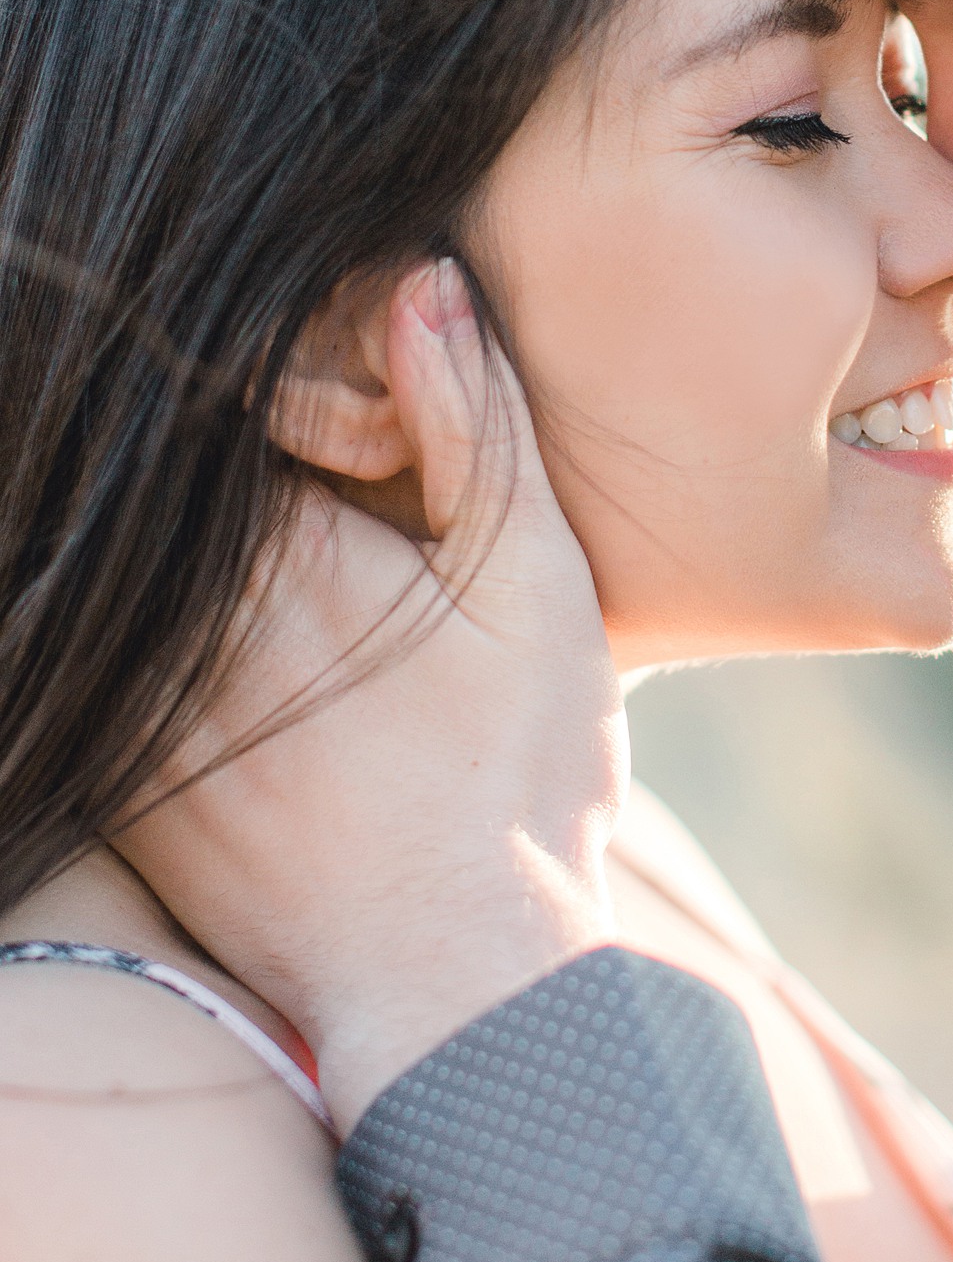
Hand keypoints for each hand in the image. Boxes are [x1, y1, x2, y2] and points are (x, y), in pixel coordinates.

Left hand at [117, 262, 623, 1130]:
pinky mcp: (124, 790)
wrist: (457, 981)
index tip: (334, 423)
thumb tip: (416, 280)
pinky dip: (146, 647)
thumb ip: (473, 422)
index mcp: (270, 545)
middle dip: (227, 475)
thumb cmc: (516, 775)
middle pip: (162, 492)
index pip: (219, 406)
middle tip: (324, 513)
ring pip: (130, 586)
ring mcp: (136, 712)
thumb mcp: (533, 581)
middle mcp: (176, 621)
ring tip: (299, 615)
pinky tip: (258, 683)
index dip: (272, 393)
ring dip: (174, 558)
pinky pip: (110, 683)